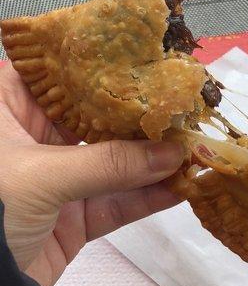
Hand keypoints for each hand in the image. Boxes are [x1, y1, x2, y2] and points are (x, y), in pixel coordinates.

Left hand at [0, 62, 183, 285]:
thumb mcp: (41, 176)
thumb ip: (109, 164)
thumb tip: (173, 152)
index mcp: (11, 109)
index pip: (64, 76)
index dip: (106, 71)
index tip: (150, 68)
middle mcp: (36, 139)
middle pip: (97, 122)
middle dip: (140, 123)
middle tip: (182, 116)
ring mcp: (58, 180)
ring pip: (113, 166)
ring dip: (152, 165)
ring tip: (191, 153)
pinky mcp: (74, 218)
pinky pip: (115, 204)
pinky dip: (147, 199)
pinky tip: (180, 188)